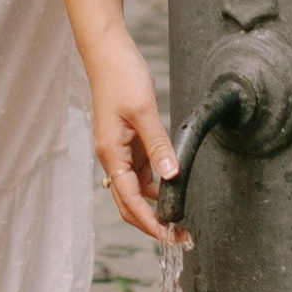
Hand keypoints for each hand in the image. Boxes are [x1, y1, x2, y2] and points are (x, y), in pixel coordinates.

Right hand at [89, 31, 181, 242]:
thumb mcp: (144, 111)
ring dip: (158, 206)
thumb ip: (159, 144)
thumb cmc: (121, 77)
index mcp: (111, 154)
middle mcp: (113, 158)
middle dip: (154, 224)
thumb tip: (172, 176)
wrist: (109, 53)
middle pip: (130, 204)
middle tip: (181, 238)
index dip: (150, 223)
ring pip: (138, 191)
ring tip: (183, 218)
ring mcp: (121, 152)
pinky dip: (158, 185)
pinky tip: (176, 188)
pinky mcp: (130, 143)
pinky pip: (144, 173)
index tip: (170, 237)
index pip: (130, 201)